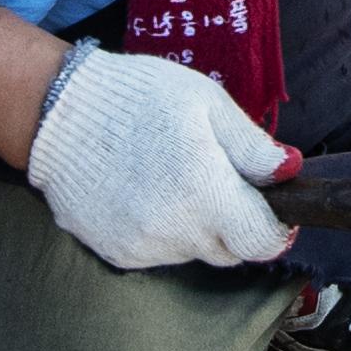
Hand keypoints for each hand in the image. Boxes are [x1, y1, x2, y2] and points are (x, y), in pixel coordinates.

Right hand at [27, 48, 298, 272]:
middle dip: (236, 224)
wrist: (59, 111)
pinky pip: (159, 252)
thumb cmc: (140, 96)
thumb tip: (291, 171)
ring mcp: (143, 246)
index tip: (270, 205)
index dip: (274, 227)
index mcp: (205, 191)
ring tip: (173, 179)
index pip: (261, 242)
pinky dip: (164, 230)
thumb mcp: (207, 102)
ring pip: (193, 251)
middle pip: (230, 251)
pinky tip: (145, 192)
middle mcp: (176, 229)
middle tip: (219, 181)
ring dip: (197, 226)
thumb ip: (251, 145)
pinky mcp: (117, 253)